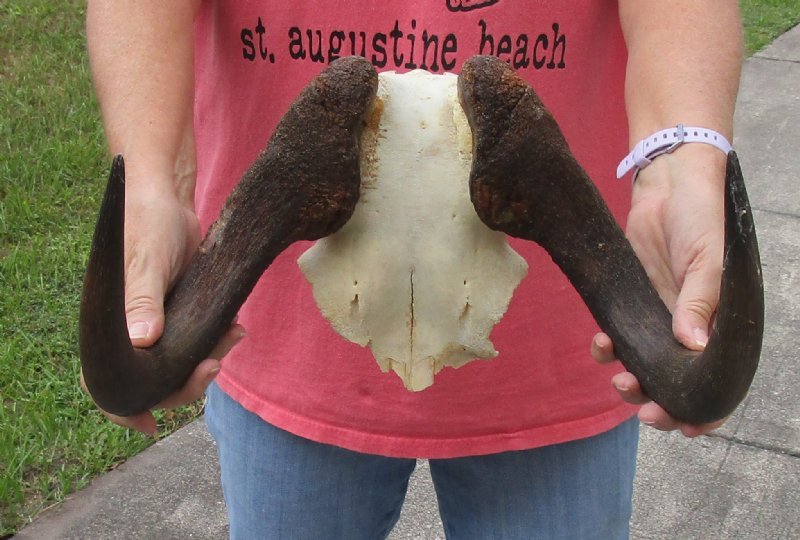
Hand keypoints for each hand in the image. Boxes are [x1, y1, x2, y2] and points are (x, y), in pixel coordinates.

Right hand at [82, 185, 244, 434]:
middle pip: (153, 381)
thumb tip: (142, 343)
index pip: (107, 383)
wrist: (170, 199)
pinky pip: (199, 341)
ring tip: (234, 338)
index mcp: (111, 327)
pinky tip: (237, 328)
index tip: (149, 426)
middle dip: (184, 383)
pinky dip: (218, 340)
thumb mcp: (146, 263)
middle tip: (213, 368)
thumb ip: (143, 301)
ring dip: (208, 360)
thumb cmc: (147, 225)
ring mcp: (159, 325)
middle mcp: (133, 332)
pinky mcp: (182, 314)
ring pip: (181, 364)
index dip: (124, 409)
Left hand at [591, 144, 728, 436]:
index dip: (706, 410)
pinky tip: (601, 344)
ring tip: (620, 378)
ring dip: (631, 381)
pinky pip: (618, 337)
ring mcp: (658, 318)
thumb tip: (693, 346)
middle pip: (676, 383)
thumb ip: (700, 302)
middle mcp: (689, 328)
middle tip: (644, 409)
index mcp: (720, 325)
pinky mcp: (630, 302)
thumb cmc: (701, 219)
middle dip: (661, 403)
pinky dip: (608, 348)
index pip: (718, 380)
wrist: (667, 184)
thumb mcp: (708, 259)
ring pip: (644, 366)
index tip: (686, 428)